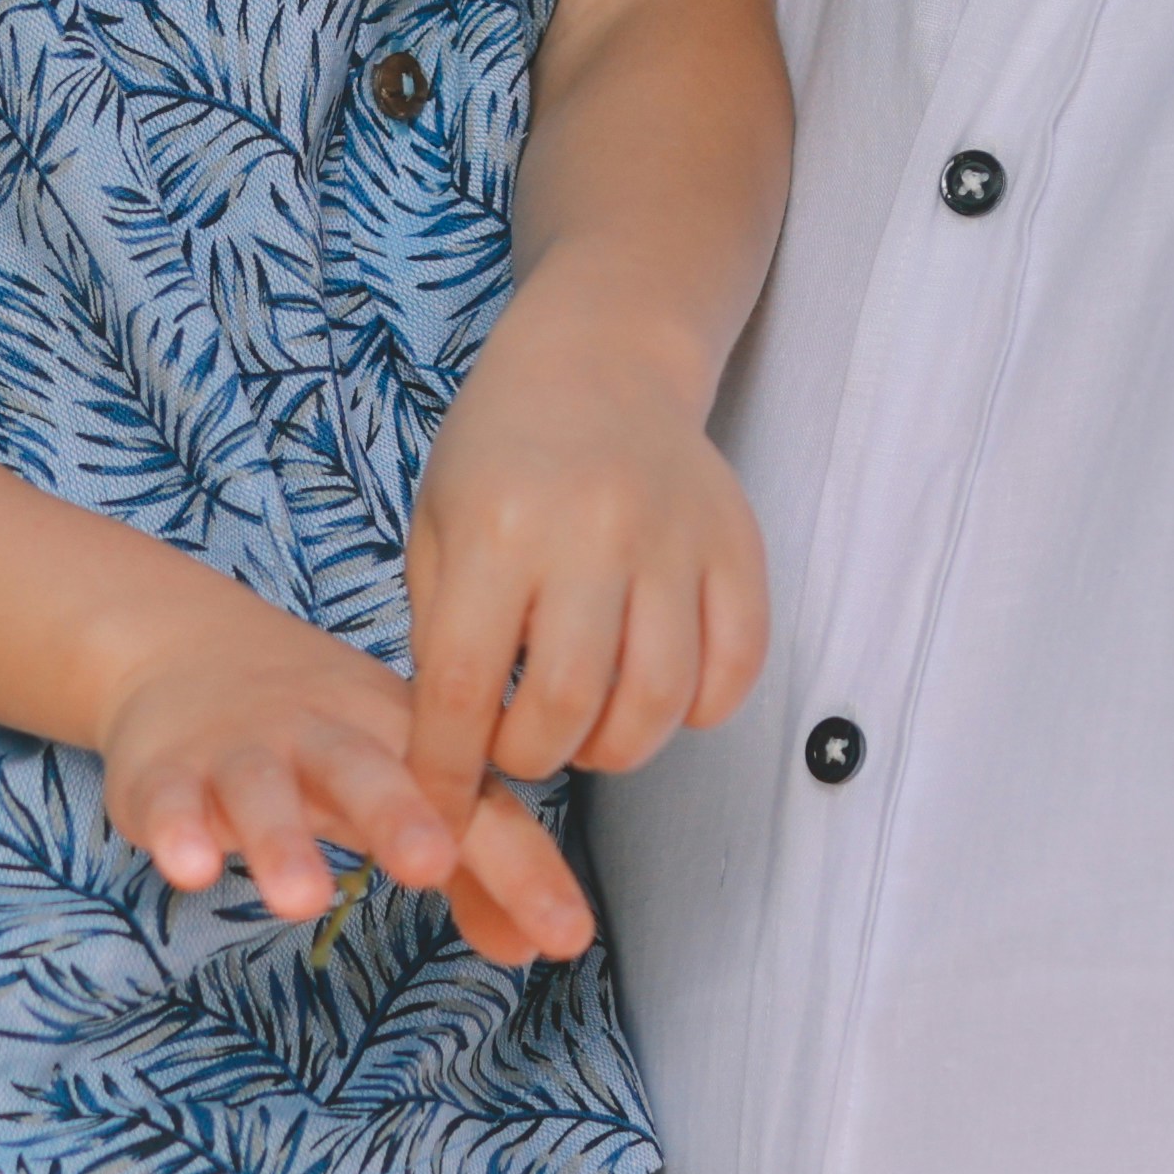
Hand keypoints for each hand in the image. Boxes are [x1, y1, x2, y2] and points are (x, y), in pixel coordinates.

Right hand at [93, 593, 596, 966]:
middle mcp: (324, 735)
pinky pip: (169, 799)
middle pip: (366, 770)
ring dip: (281, 842)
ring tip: (301, 901)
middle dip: (399, 815)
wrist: (184, 648)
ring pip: (262, 790)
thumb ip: (473, 866)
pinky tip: (190, 867)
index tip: (566, 933)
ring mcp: (241, 750)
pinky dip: (177, 829)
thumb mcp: (403, 778)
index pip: (471, 803)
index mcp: (399, 738)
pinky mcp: (166, 773)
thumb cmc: (323, 732)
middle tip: (430, 865)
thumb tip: (534, 945)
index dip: (520, 867)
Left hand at [398, 326, 767, 815]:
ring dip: (613, 748)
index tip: (436, 812)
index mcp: (499, 528)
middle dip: (532, 759)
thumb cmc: (501, 452)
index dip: (447, 770)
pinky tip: (653, 696)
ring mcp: (674, 540)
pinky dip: (695, 711)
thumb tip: (449, 751)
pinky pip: (735, 669)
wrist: (600, 360)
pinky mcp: (737, 547)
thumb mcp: (436, 526)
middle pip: (569, 705)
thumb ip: (440, 634)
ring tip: (584, 730)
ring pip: (658, 701)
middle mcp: (592, 533)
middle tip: (519, 748)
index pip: (465, 687)